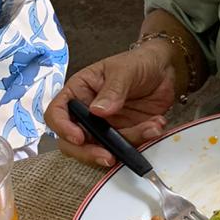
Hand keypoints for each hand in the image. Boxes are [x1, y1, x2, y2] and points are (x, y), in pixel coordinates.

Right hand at [45, 47, 174, 166]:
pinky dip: (143, 140)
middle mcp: (87, 113)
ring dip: (126, 145)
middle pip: (72, 142)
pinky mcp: (124, 134)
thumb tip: (97, 111)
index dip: (62, 128)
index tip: (79, 138)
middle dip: (89, 152)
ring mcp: (105, 127)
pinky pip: (128, 147)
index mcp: (78, 92)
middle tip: (108, 156)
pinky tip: (156, 125)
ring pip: (102, 148)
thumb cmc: (137, 62)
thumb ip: (112, 90)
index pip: (56, 113)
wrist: (163, 69)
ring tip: (151, 127)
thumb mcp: (124, 71)